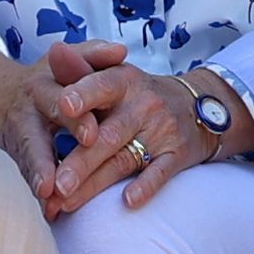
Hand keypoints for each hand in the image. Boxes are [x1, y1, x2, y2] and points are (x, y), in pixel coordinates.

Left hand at [37, 40, 253, 217]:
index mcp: (124, 81)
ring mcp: (162, 131)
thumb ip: (81, 70)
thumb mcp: (115, 75)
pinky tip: (128, 201)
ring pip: (124, 159)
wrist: (199, 106)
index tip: (63, 105)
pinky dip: (146, 186)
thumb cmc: (140, 95)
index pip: (102, 85)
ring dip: (95, 183)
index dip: (83, 95)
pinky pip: (161, 172)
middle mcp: (143, 105)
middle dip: (79, 161)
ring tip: (67, 202)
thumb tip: (54, 51)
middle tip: (55, 184)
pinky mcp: (177, 155)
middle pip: (107, 136)